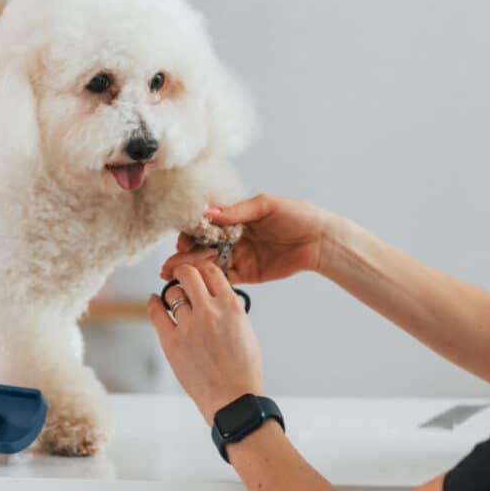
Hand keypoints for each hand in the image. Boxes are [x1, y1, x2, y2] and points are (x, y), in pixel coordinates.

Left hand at [147, 261, 263, 424]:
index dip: (203, 268)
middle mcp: (209, 311)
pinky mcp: (171, 342)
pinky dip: (154, 304)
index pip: (212, 271)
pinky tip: (155, 302)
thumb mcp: (247, 332)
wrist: (233, 400)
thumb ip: (232, 310)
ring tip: (174, 298)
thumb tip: (220, 296)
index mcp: (231, 307)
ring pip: (172, 292)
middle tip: (181, 276)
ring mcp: (188, 326)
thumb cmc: (243, 370)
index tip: (199, 272)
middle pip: (188, 273)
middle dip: (184, 272)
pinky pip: (156, 312)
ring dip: (173, 292)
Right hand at [160, 194, 337, 284]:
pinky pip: (226, 278)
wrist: (320, 239)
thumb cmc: (297, 215)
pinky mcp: (249, 274)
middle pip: (203, 247)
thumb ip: (237, 211)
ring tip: (173, 276)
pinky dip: (210, 280)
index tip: (181, 241)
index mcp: (236, 218)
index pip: (206, 225)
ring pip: (210, 264)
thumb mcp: (266, 206)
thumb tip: (208, 213)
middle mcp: (234, 237)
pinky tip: (195, 284)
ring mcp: (240, 256)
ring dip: (191, 270)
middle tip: (169, 265)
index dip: (191, 233)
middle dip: (184, 256)